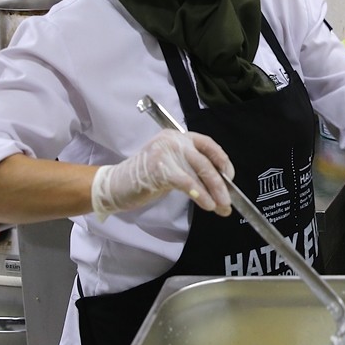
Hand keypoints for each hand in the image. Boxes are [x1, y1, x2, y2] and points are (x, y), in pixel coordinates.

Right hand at [91, 130, 233, 219]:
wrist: (115, 185)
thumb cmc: (144, 179)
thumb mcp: (172, 169)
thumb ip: (193, 172)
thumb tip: (220, 190)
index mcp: (177, 137)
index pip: (207, 144)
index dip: (222, 160)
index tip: (230, 177)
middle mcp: (173, 140)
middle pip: (206, 161)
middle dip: (220, 184)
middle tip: (228, 201)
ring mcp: (166, 152)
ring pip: (199, 171)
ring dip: (213, 192)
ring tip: (220, 207)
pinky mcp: (159, 168)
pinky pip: (186, 182)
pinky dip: (199, 194)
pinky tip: (206, 204)